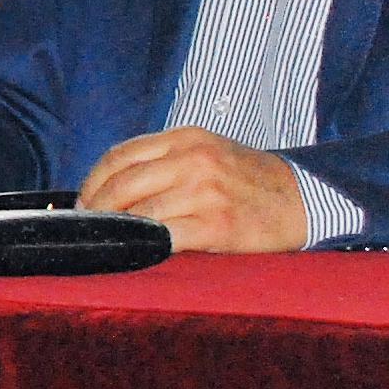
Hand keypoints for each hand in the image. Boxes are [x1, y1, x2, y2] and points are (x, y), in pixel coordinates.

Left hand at [78, 127, 308, 253]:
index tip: (84, 200)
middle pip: (122, 184)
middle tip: (89, 224)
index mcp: (186, 138)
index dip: (93, 181)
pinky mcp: (217, 225)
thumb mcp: (207, 151)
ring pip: (139, 213)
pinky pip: (165, 237)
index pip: (120, 156)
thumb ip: (164, 160)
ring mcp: (206, 192)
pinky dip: (145, 245)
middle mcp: (194, 160)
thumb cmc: (248, 179)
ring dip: (117, 230)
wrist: (304, 199)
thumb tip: (110, 185)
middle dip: (96, 208)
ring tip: (112, 239)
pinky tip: (140, 250)